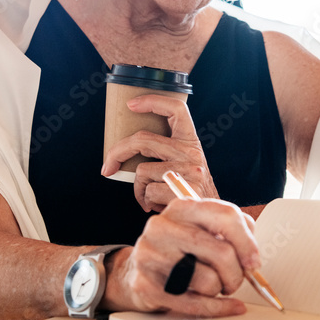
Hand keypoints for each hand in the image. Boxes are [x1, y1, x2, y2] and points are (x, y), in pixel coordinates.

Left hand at [101, 94, 218, 212]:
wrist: (211, 218)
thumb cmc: (191, 191)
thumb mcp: (187, 166)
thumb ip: (166, 154)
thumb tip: (127, 151)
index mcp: (191, 142)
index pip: (177, 109)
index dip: (153, 101)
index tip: (131, 104)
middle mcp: (191, 153)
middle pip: (143, 139)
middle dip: (118, 152)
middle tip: (107, 167)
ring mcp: (188, 171)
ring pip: (142, 171)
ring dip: (139, 188)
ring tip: (149, 197)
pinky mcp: (181, 190)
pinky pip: (148, 191)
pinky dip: (146, 201)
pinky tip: (157, 205)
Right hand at [102, 198, 259, 316]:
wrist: (136, 272)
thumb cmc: (178, 251)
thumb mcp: (203, 230)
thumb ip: (231, 232)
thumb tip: (252, 256)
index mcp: (182, 208)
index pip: (226, 216)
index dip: (248, 242)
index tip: (254, 261)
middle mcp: (163, 227)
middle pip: (222, 252)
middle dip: (237, 274)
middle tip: (235, 280)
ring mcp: (151, 255)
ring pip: (209, 281)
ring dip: (219, 290)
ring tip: (211, 286)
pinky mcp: (145, 285)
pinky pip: (195, 304)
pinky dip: (217, 308)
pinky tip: (226, 306)